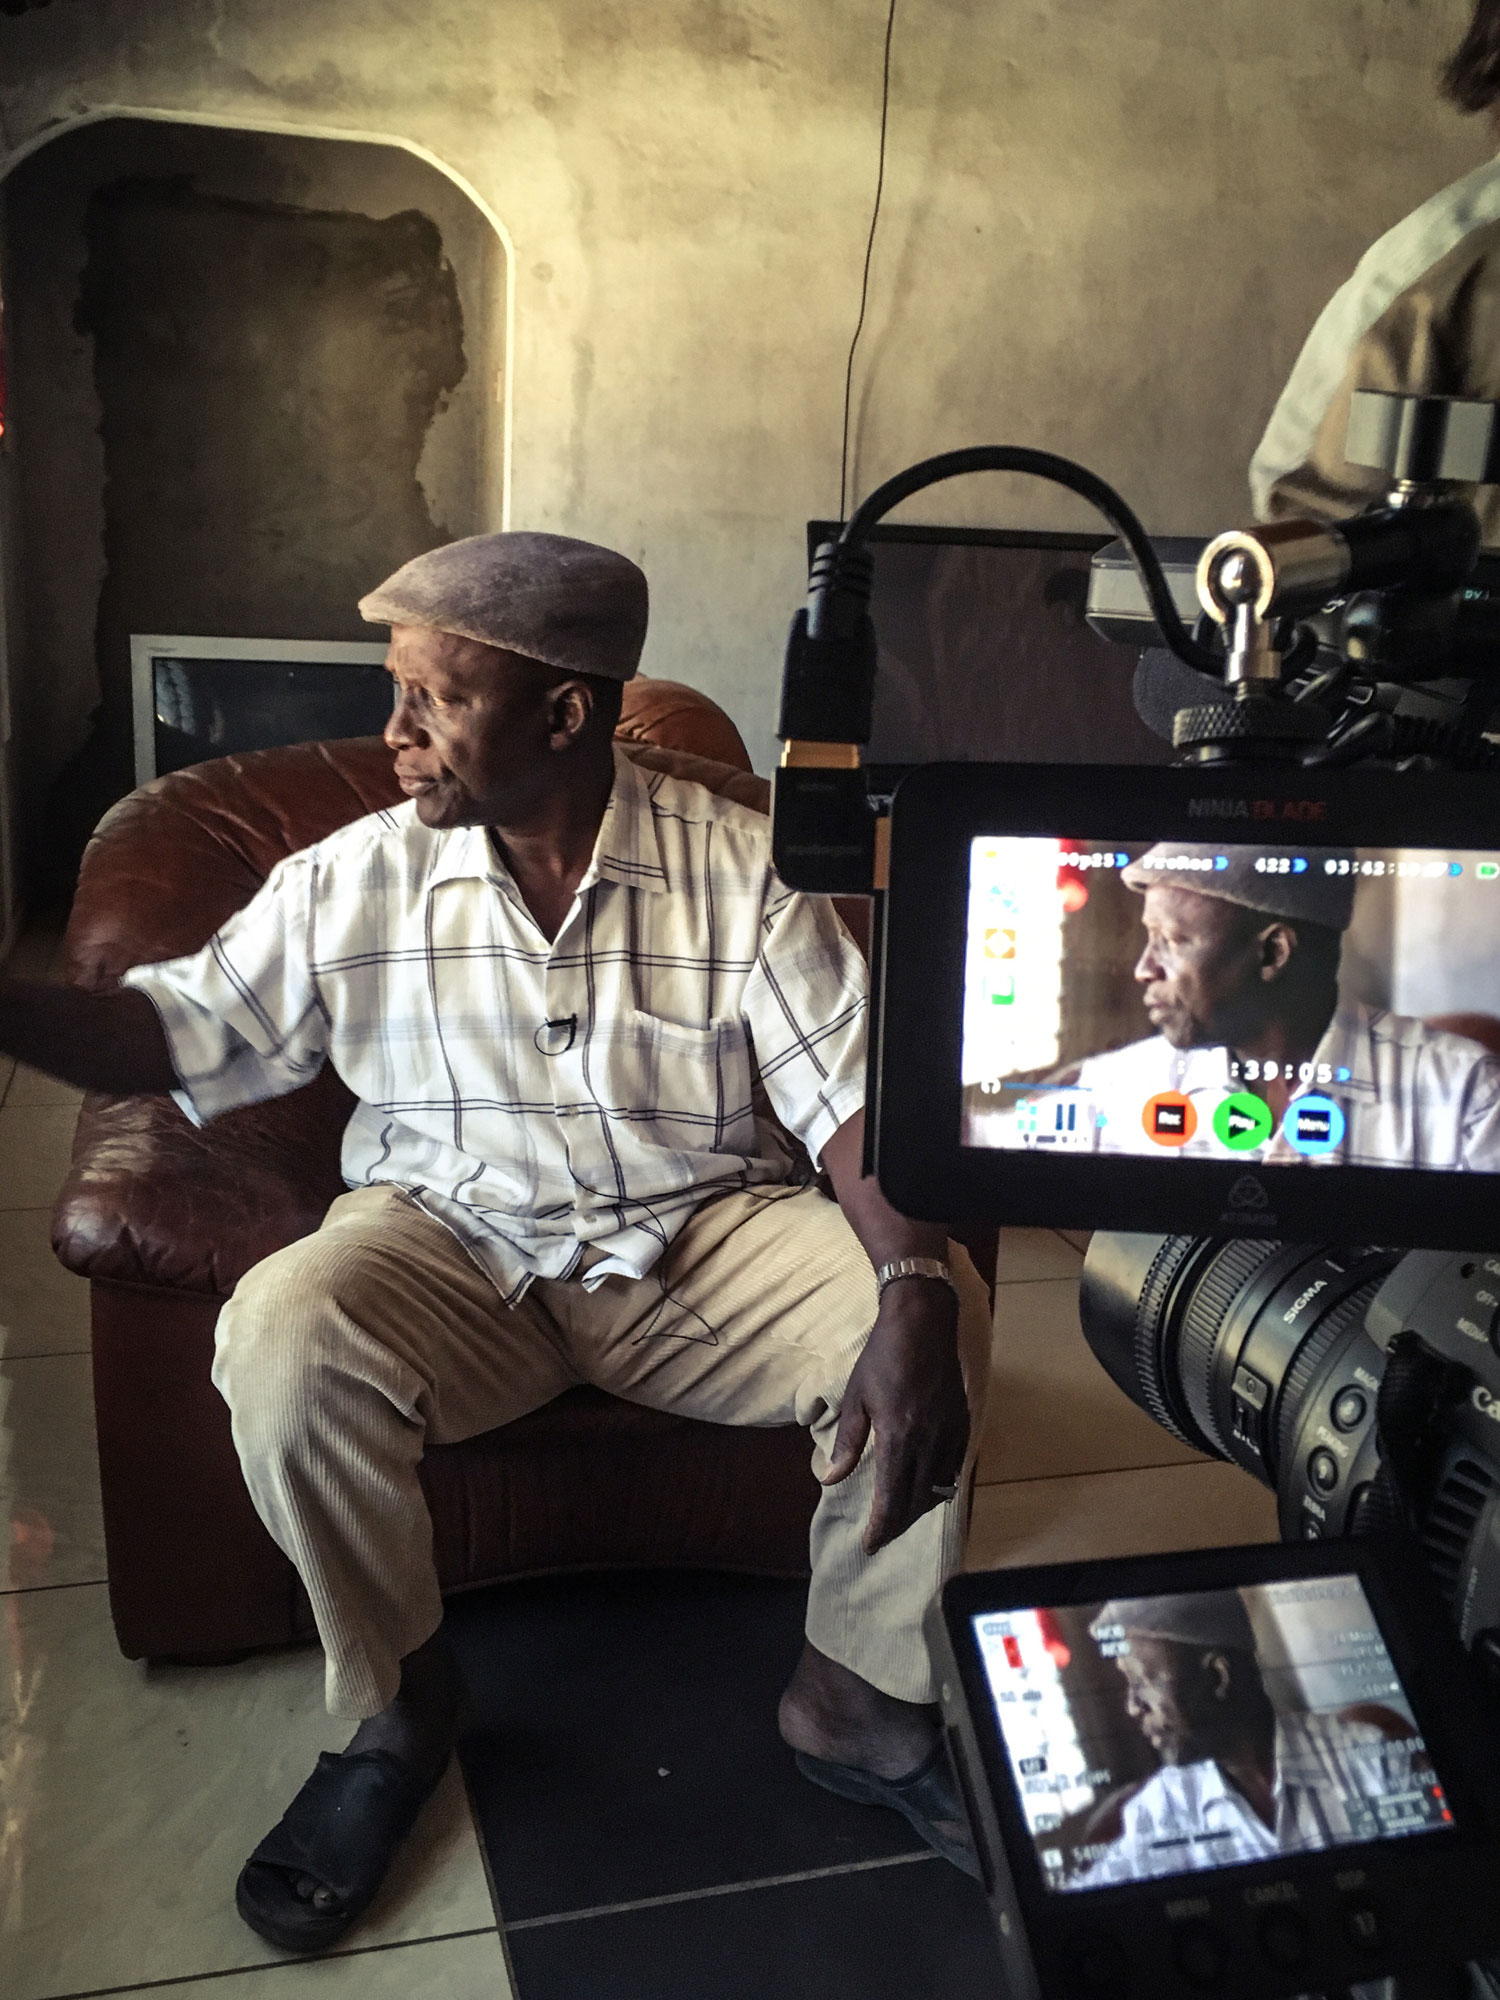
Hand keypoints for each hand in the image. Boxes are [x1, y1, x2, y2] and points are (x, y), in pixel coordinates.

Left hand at [820, 1277, 969, 1555]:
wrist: (922, 1321)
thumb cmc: (882, 1355)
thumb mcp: (856, 1397)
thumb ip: (847, 1442)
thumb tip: (831, 1478)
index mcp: (898, 1436)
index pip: (891, 1497)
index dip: (881, 1527)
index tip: (870, 1544)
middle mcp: (928, 1440)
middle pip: (917, 1499)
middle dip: (899, 1523)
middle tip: (883, 1535)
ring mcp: (950, 1431)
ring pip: (940, 1486)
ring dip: (921, 1506)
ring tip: (903, 1515)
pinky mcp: (963, 1421)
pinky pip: (956, 1465)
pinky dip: (942, 1484)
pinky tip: (931, 1486)